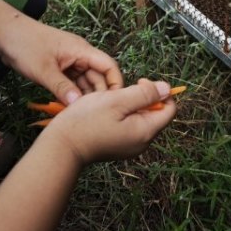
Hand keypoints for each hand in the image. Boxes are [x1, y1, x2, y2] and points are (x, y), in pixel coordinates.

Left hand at [0, 20, 122, 104]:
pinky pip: (73, 82)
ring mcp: (70, 61)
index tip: (114, 103)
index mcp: (81, 50)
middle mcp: (80, 55)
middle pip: (98, 76)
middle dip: (99, 94)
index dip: (115, 84)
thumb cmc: (25, 46)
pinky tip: (71, 107)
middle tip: (95, 115)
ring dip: (85, 96)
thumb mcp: (43, 69)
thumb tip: (78, 105)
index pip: (108, 66)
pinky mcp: (60, 67)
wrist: (5, 34)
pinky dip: (73, 93)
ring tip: (83, 114)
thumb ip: (61, 87)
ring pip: (85, 81)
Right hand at [43, 79, 176, 164]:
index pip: (169, 109)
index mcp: (145, 132)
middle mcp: (141, 143)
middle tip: (118, 92)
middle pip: (154, 114)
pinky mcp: (117, 147)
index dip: (159, 91)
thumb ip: (145, 94)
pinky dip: (120, 115)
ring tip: (108, 101)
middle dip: (141, 98)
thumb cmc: (87, 121)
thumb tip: (168, 88)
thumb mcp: (117, 100)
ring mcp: (129, 147)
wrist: (61, 146)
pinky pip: (127, 127)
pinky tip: (102, 112)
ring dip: (128, 105)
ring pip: (139, 119)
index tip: (138, 82)